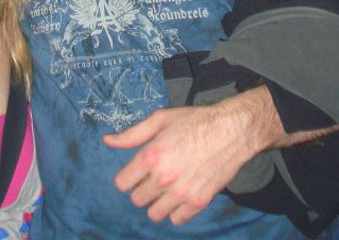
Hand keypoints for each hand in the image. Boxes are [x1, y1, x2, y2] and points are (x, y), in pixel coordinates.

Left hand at [104, 90, 276, 225]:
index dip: (127, 176)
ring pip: (154, 213)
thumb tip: (107, 140)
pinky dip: (176, 210)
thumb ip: (131, 134)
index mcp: (151, 156)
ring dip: (157, 202)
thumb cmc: (194, 121)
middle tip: (154, 175)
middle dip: (142, 188)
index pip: (122, 183)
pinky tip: (181, 193)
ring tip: (167, 186)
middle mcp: (164, 178)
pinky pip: (176, 219)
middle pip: (137, 199)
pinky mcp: (198, 202)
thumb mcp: (160, 120)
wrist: (230, 131)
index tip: (136, 171)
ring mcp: (181, 193)